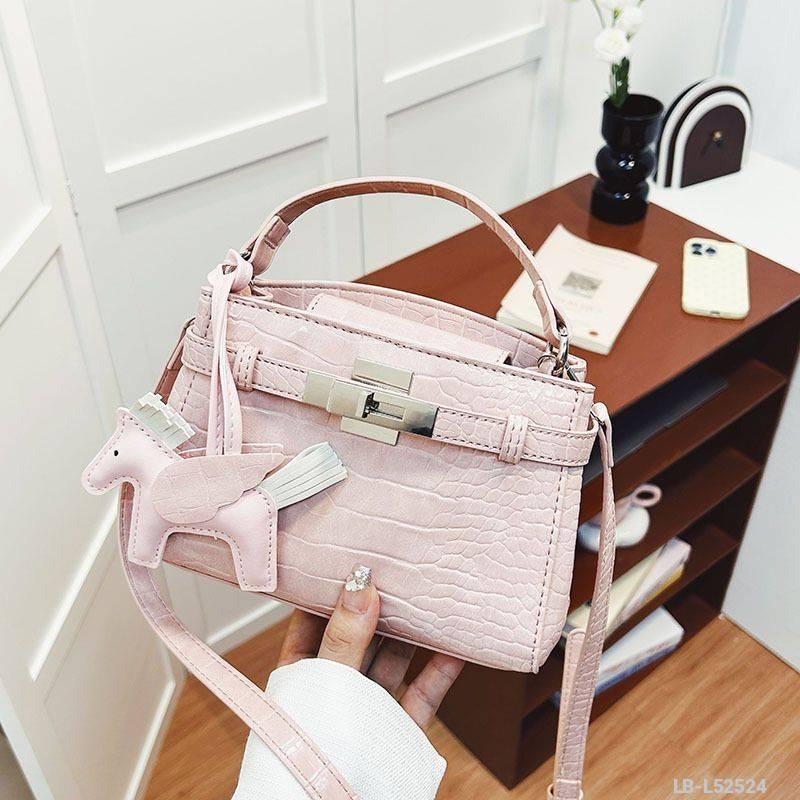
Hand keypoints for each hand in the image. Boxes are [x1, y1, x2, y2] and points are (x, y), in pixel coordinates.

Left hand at [277, 564, 463, 727]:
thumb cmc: (311, 753)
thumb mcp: (325, 684)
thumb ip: (344, 637)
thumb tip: (361, 585)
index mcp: (303, 670)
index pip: (316, 616)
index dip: (333, 585)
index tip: (354, 551)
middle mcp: (337, 682)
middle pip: (362, 630)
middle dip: (380, 600)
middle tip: (402, 563)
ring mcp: (370, 702)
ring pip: (394, 655)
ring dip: (413, 627)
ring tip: (432, 591)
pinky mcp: (399, 724)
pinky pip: (424, 689)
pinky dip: (441, 666)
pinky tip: (458, 642)